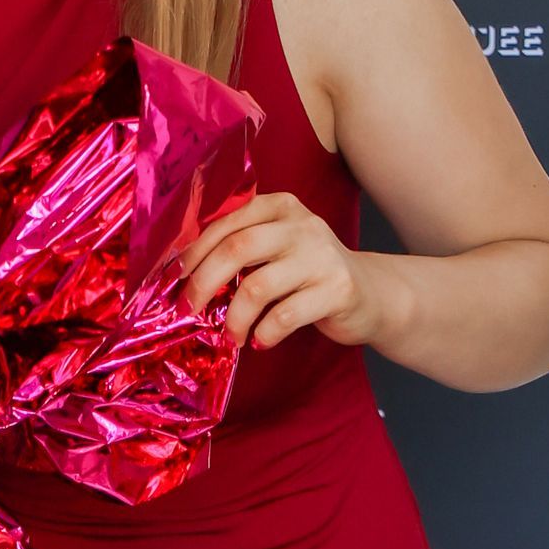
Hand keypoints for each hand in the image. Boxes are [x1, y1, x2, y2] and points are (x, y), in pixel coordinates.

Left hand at [178, 190, 377, 350]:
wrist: (372, 293)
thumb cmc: (310, 272)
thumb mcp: (277, 247)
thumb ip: (240, 246)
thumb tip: (184, 273)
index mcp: (280, 207)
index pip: (226, 223)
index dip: (195, 252)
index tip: (176, 278)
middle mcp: (302, 225)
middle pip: (236, 250)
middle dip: (204, 283)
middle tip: (190, 309)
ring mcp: (322, 256)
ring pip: (257, 287)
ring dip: (235, 318)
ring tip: (231, 336)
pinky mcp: (337, 290)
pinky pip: (284, 316)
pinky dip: (264, 333)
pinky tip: (259, 341)